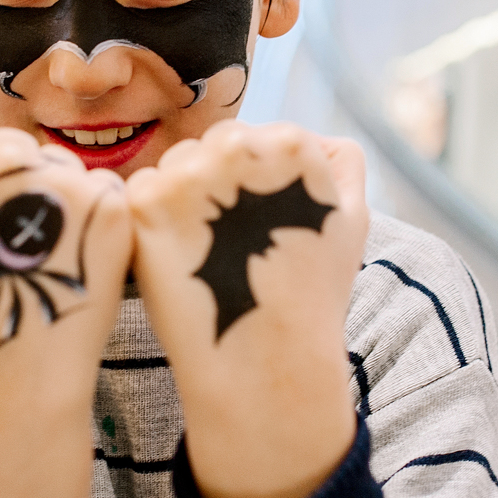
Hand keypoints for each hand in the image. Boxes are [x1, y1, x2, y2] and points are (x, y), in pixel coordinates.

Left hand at [126, 121, 368, 497]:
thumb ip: (341, 162)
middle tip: (233, 242)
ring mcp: (187, 172)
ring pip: (177, 165)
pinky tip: (180, 256)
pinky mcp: (146, 201)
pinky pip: (143, 190)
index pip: (258, 139)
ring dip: (184, 197)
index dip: (256, 183)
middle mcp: (238, 145)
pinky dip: (153, 220)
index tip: (260, 224)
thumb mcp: (354, 216)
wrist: (264, 357)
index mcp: (292, 142)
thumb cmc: (311, 293)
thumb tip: (316, 139)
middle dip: (218, 184)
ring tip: (209, 251)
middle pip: (214, 145)